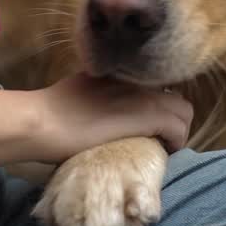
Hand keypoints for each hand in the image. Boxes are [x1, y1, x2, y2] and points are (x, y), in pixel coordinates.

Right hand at [32, 73, 193, 161]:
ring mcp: (141, 96)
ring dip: (178, 132)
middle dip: (174, 120)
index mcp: (119, 74)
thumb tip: (101, 112)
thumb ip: (98, 96)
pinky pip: (178, 128)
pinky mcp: (145, 116)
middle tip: (160, 139)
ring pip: (184, 111)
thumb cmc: (50, 114)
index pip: (157, 87)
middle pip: (176, 98)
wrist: (41, 121)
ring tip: (162, 148)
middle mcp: (135, 80)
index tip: (150, 126)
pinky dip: (176, 142)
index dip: (159, 108)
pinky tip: (162, 151)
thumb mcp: (80, 94)